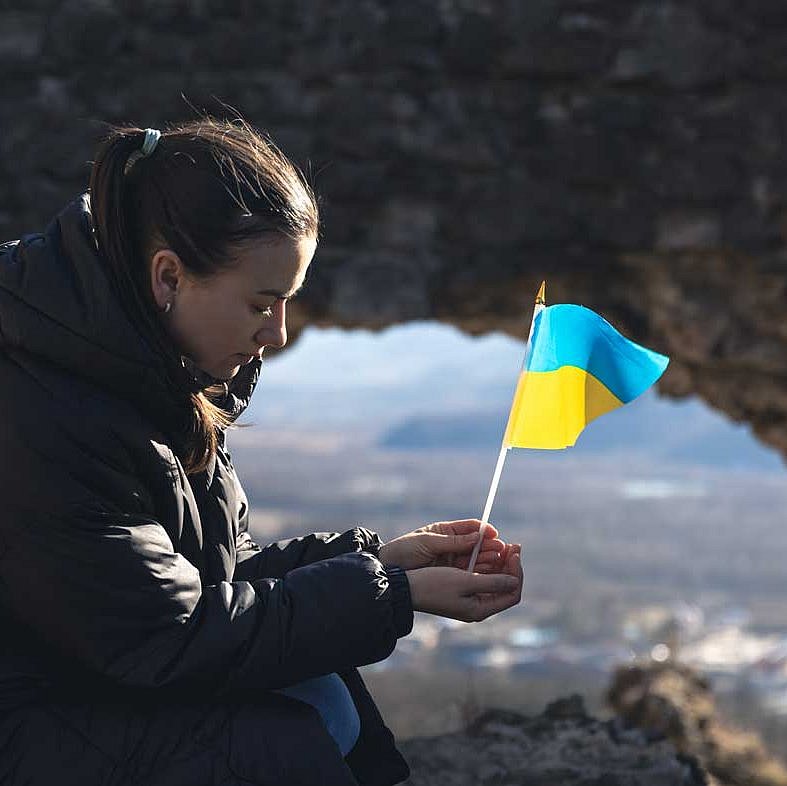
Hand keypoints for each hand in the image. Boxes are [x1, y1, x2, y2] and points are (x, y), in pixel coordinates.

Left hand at [378, 519, 506, 571]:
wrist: (390, 571)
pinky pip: (470, 571)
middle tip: (504, 550)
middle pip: (478, 544)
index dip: (485, 530)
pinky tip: (490, 571)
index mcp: (446, 531)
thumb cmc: (404, 550)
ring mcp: (452, 559)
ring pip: (477, 558)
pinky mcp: (451, 574)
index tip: (495, 535)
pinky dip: (481, 571)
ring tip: (501, 561)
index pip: (471, 527)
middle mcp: (452, 544)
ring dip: (489, 559)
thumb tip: (478, 536)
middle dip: (491, 546)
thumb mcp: (429, 543)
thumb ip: (453, 541)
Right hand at [405, 544, 522, 622]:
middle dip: (511, 565)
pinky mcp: (461, 590)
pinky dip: (487, 564)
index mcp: (479, 609)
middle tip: (513, 545)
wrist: (406, 589)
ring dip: (500, 563)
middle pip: (505, 587)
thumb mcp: (464, 580)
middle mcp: (477, 607)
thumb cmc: (433, 585)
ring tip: (502, 544)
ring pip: (494, 580)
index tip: (514, 552)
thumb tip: (515, 581)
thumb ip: (492, 582)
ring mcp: (470, 599)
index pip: (511, 593)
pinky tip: (487, 551)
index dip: (517, 572)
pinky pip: (482, 577)